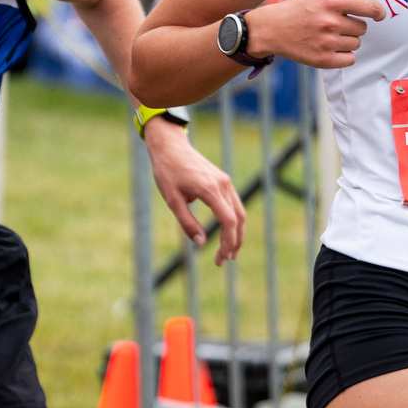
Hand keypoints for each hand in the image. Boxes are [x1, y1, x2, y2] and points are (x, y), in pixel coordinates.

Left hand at [143, 118, 245, 262]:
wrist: (171, 147)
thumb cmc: (167, 172)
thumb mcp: (172, 200)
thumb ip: (187, 222)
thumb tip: (201, 244)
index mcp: (209, 189)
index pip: (228, 220)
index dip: (227, 242)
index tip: (221, 258)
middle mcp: (222, 185)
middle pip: (238, 218)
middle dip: (234, 242)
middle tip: (224, 260)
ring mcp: (225, 181)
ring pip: (239, 212)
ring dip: (237, 233)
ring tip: (229, 251)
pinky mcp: (223, 180)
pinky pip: (234, 204)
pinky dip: (234, 221)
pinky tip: (227, 233)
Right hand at [243, 0, 384, 68]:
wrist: (272, 29)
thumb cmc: (300, 8)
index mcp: (331, 1)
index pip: (370, 8)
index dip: (378, 12)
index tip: (378, 14)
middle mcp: (329, 22)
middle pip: (363, 28)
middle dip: (353, 25)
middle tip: (335, 24)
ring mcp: (326, 43)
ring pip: (356, 44)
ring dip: (347, 40)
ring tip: (329, 35)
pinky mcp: (322, 60)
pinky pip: (350, 59)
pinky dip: (344, 55)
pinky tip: (330, 47)